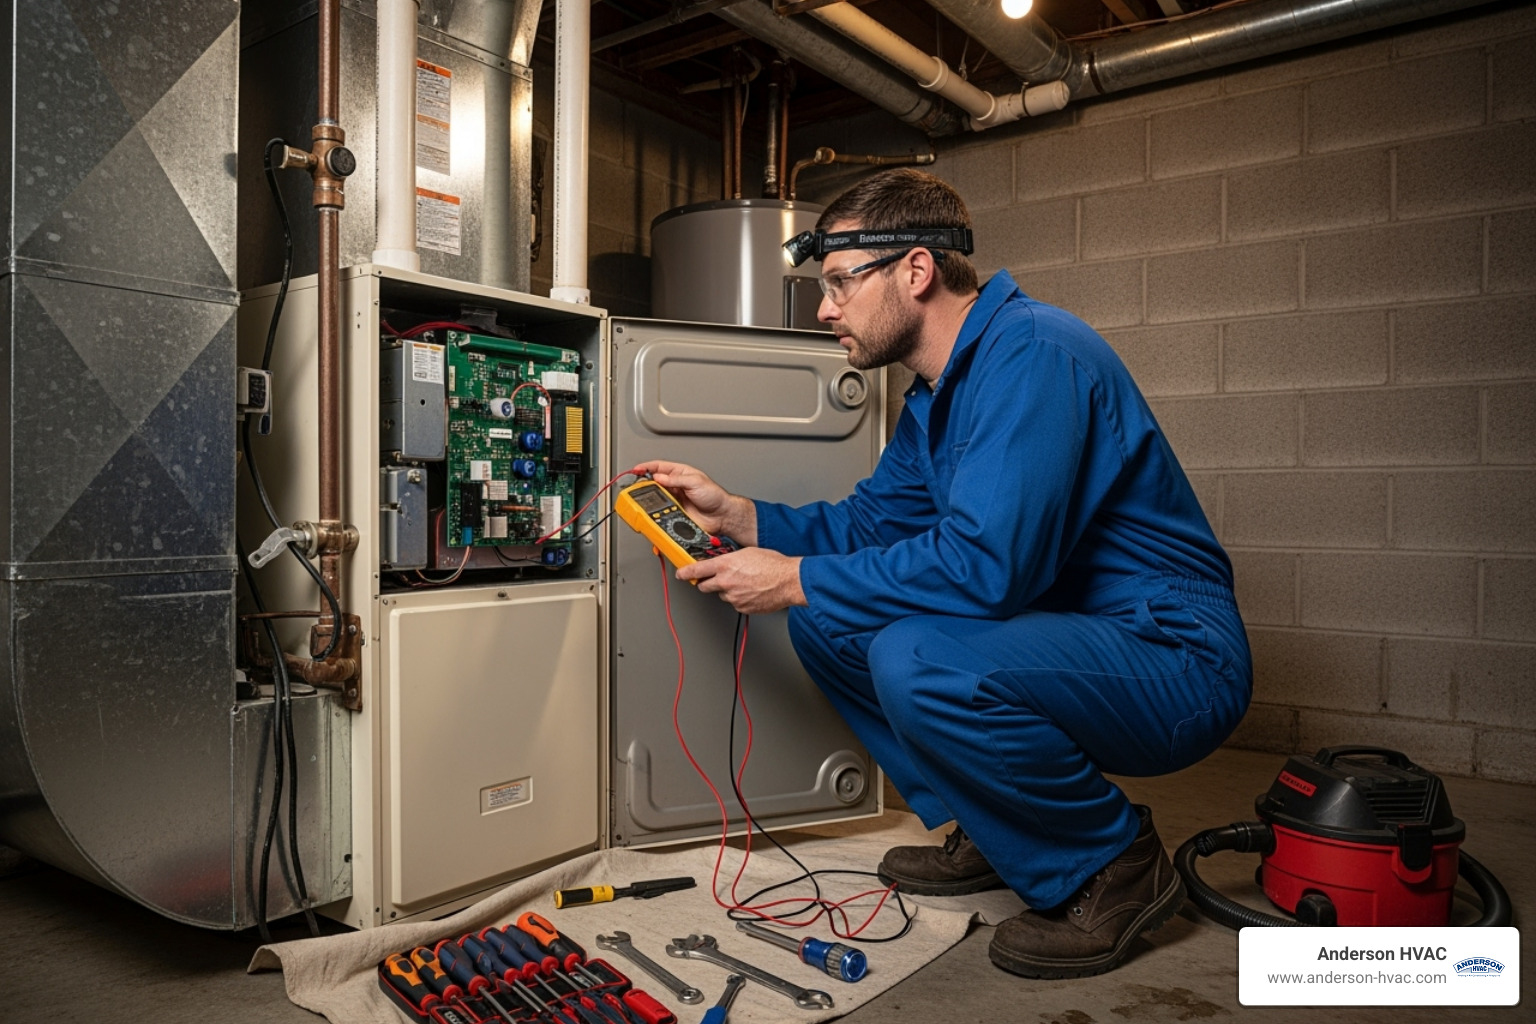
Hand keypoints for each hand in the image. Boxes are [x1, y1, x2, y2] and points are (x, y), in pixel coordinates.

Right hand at [631, 459, 756, 545]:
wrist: (722, 516)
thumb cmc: (714, 496)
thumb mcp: (695, 482)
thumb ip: (676, 480)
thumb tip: (659, 478)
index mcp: (680, 474)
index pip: (659, 467)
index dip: (646, 467)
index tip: (636, 470)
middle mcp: (675, 487)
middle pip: (653, 484)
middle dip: (643, 485)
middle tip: (636, 488)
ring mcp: (674, 501)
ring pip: (655, 499)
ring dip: (648, 500)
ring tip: (643, 501)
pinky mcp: (674, 514)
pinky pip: (661, 514)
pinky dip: (655, 514)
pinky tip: (653, 514)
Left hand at [676, 548, 804, 614]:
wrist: (788, 580)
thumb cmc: (773, 564)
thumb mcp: (747, 552)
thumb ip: (730, 559)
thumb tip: (723, 561)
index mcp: (725, 565)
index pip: (696, 570)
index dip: (685, 572)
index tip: (680, 574)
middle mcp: (726, 581)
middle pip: (704, 586)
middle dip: (707, 583)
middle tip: (715, 579)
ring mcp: (733, 597)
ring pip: (722, 595)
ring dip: (727, 590)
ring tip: (745, 583)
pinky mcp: (742, 607)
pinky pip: (735, 603)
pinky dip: (739, 599)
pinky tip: (751, 591)